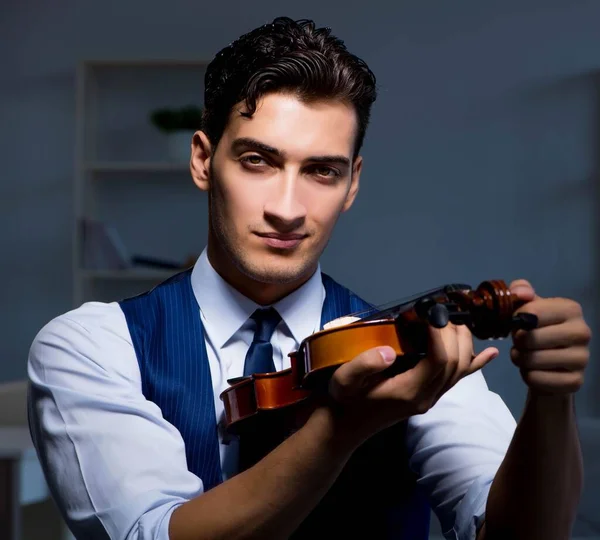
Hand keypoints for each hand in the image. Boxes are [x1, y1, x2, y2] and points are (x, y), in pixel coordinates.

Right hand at [327, 322, 498, 444]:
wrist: (344, 426)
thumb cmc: (344, 401)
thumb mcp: (344, 381)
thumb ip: (364, 365)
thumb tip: (389, 351)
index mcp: (409, 392)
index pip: (440, 360)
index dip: (441, 333)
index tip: (431, 310)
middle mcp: (427, 397)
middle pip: (456, 361)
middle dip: (455, 332)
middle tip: (441, 308)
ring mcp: (430, 398)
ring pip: (460, 368)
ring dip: (463, 341)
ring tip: (455, 317)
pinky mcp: (429, 395)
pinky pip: (457, 378)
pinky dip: (475, 363)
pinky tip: (490, 353)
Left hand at [509, 279, 590, 395]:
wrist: (550, 363)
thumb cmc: (536, 330)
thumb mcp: (526, 307)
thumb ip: (520, 292)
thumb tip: (520, 292)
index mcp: (571, 309)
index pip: (531, 313)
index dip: (516, 319)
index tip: (517, 322)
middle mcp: (582, 332)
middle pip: (531, 338)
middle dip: (517, 342)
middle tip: (519, 342)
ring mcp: (582, 359)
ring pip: (532, 360)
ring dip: (519, 358)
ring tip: (524, 355)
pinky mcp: (575, 381)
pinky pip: (535, 378)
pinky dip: (527, 375)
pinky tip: (533, 370)